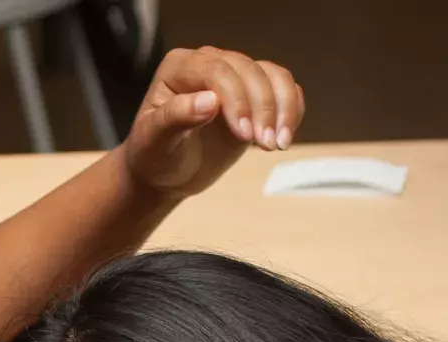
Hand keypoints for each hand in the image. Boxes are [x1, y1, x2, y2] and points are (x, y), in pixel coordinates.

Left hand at [120, 46, 305, 199]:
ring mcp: (236, 77)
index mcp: (181, 66)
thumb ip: (176, 118)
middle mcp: (211, 63)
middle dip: (263, 108)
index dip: (237, 99)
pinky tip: (283, 138)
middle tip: (266, 146)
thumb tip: (209, 101)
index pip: (218, 70)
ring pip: (274, 76)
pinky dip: (292, 110)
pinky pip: (284, 89)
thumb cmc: (155, 155)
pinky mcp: (255, 95)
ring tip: (278, 144)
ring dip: (283, 108)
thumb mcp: (155, 141)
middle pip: (250, 71)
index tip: (245, 135)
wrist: (167, 172)